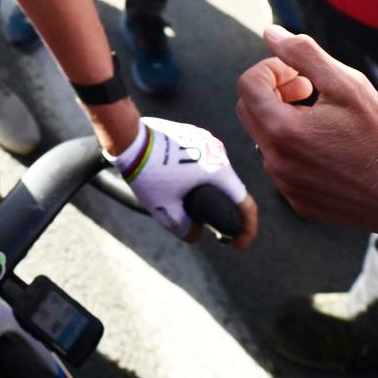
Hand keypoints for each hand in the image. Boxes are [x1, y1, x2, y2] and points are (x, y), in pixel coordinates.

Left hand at [110, 116, 257, 248]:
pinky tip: (179, 181)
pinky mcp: (193, 133)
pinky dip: (198, 173)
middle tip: (207, 225)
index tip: (236, 243)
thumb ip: (185, 228)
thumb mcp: (165, 210)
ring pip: (216, 171)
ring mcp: (206, 139)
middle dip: (224, 208)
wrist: (129, 139)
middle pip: (231, 187)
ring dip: (209, 188)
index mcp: (218, 170)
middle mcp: (218, 152)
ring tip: (188, 200)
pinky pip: (203, 157)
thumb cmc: (147, 173)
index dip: (248, 229)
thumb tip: (195, 234)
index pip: (246, 203)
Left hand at [235, 25, 377, 261]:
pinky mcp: (299, 202)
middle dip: (274, 92)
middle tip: (310, 89)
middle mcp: (275, 163)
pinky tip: (333, 148)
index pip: (247, 85)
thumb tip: (270, 33)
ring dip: (287, 120)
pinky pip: (284, 167)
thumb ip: (303, 54)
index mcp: (282, 131)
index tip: (301, 74)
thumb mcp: (348, 84)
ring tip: (326, 119)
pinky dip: (298, 149)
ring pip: (267, 139)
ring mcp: (286, 186)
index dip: (271, 69)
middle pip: (250, 111)